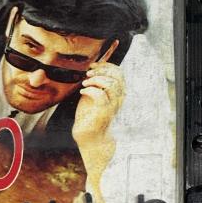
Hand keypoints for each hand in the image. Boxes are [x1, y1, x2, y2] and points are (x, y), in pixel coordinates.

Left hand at [72, 62, 124, 195]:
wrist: (89, 137)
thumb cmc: (90, 116)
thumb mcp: (93, 95)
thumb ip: (96, 84)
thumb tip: (91, 69)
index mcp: (117, 93)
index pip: (119, 72)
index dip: (107, 65)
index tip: (93, 65)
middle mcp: (118, 99)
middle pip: (118, 76)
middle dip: (102, 70)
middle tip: (88, 73)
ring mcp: (112, 106)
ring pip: (111, 85)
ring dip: (96, 80)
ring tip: (85, 83)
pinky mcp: (103, 113)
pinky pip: (100, 96)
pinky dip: (90, 90)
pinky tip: (82, 92)